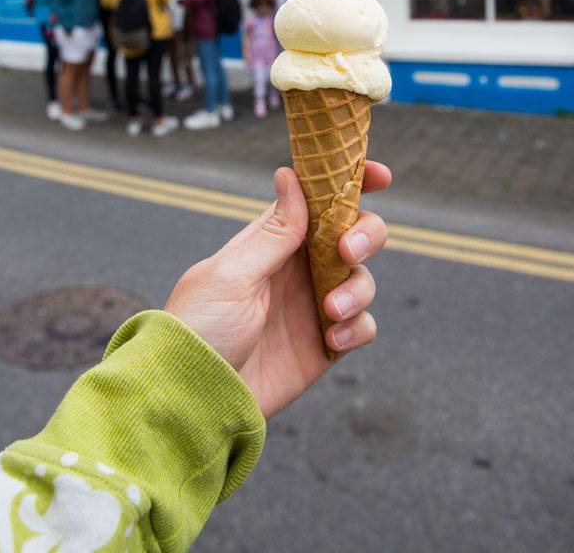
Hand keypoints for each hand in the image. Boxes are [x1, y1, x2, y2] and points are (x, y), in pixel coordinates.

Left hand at [164, 162, 389, 417]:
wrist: (193, 398)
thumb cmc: (199, 328)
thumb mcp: (233, 275)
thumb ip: (274, 233)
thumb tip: (290, 174)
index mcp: (272, 240)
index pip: (318, 199)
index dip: (351, 182)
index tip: (380, 176)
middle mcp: (298, 267)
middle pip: (353, 233)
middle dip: (365, 234)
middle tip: (348, 252)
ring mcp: (313, 305)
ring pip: (363, 279)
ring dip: (357, 289)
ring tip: (331, 310)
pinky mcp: (324, 344)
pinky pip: (362, 326)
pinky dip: (357, 327)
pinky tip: (332, 339)